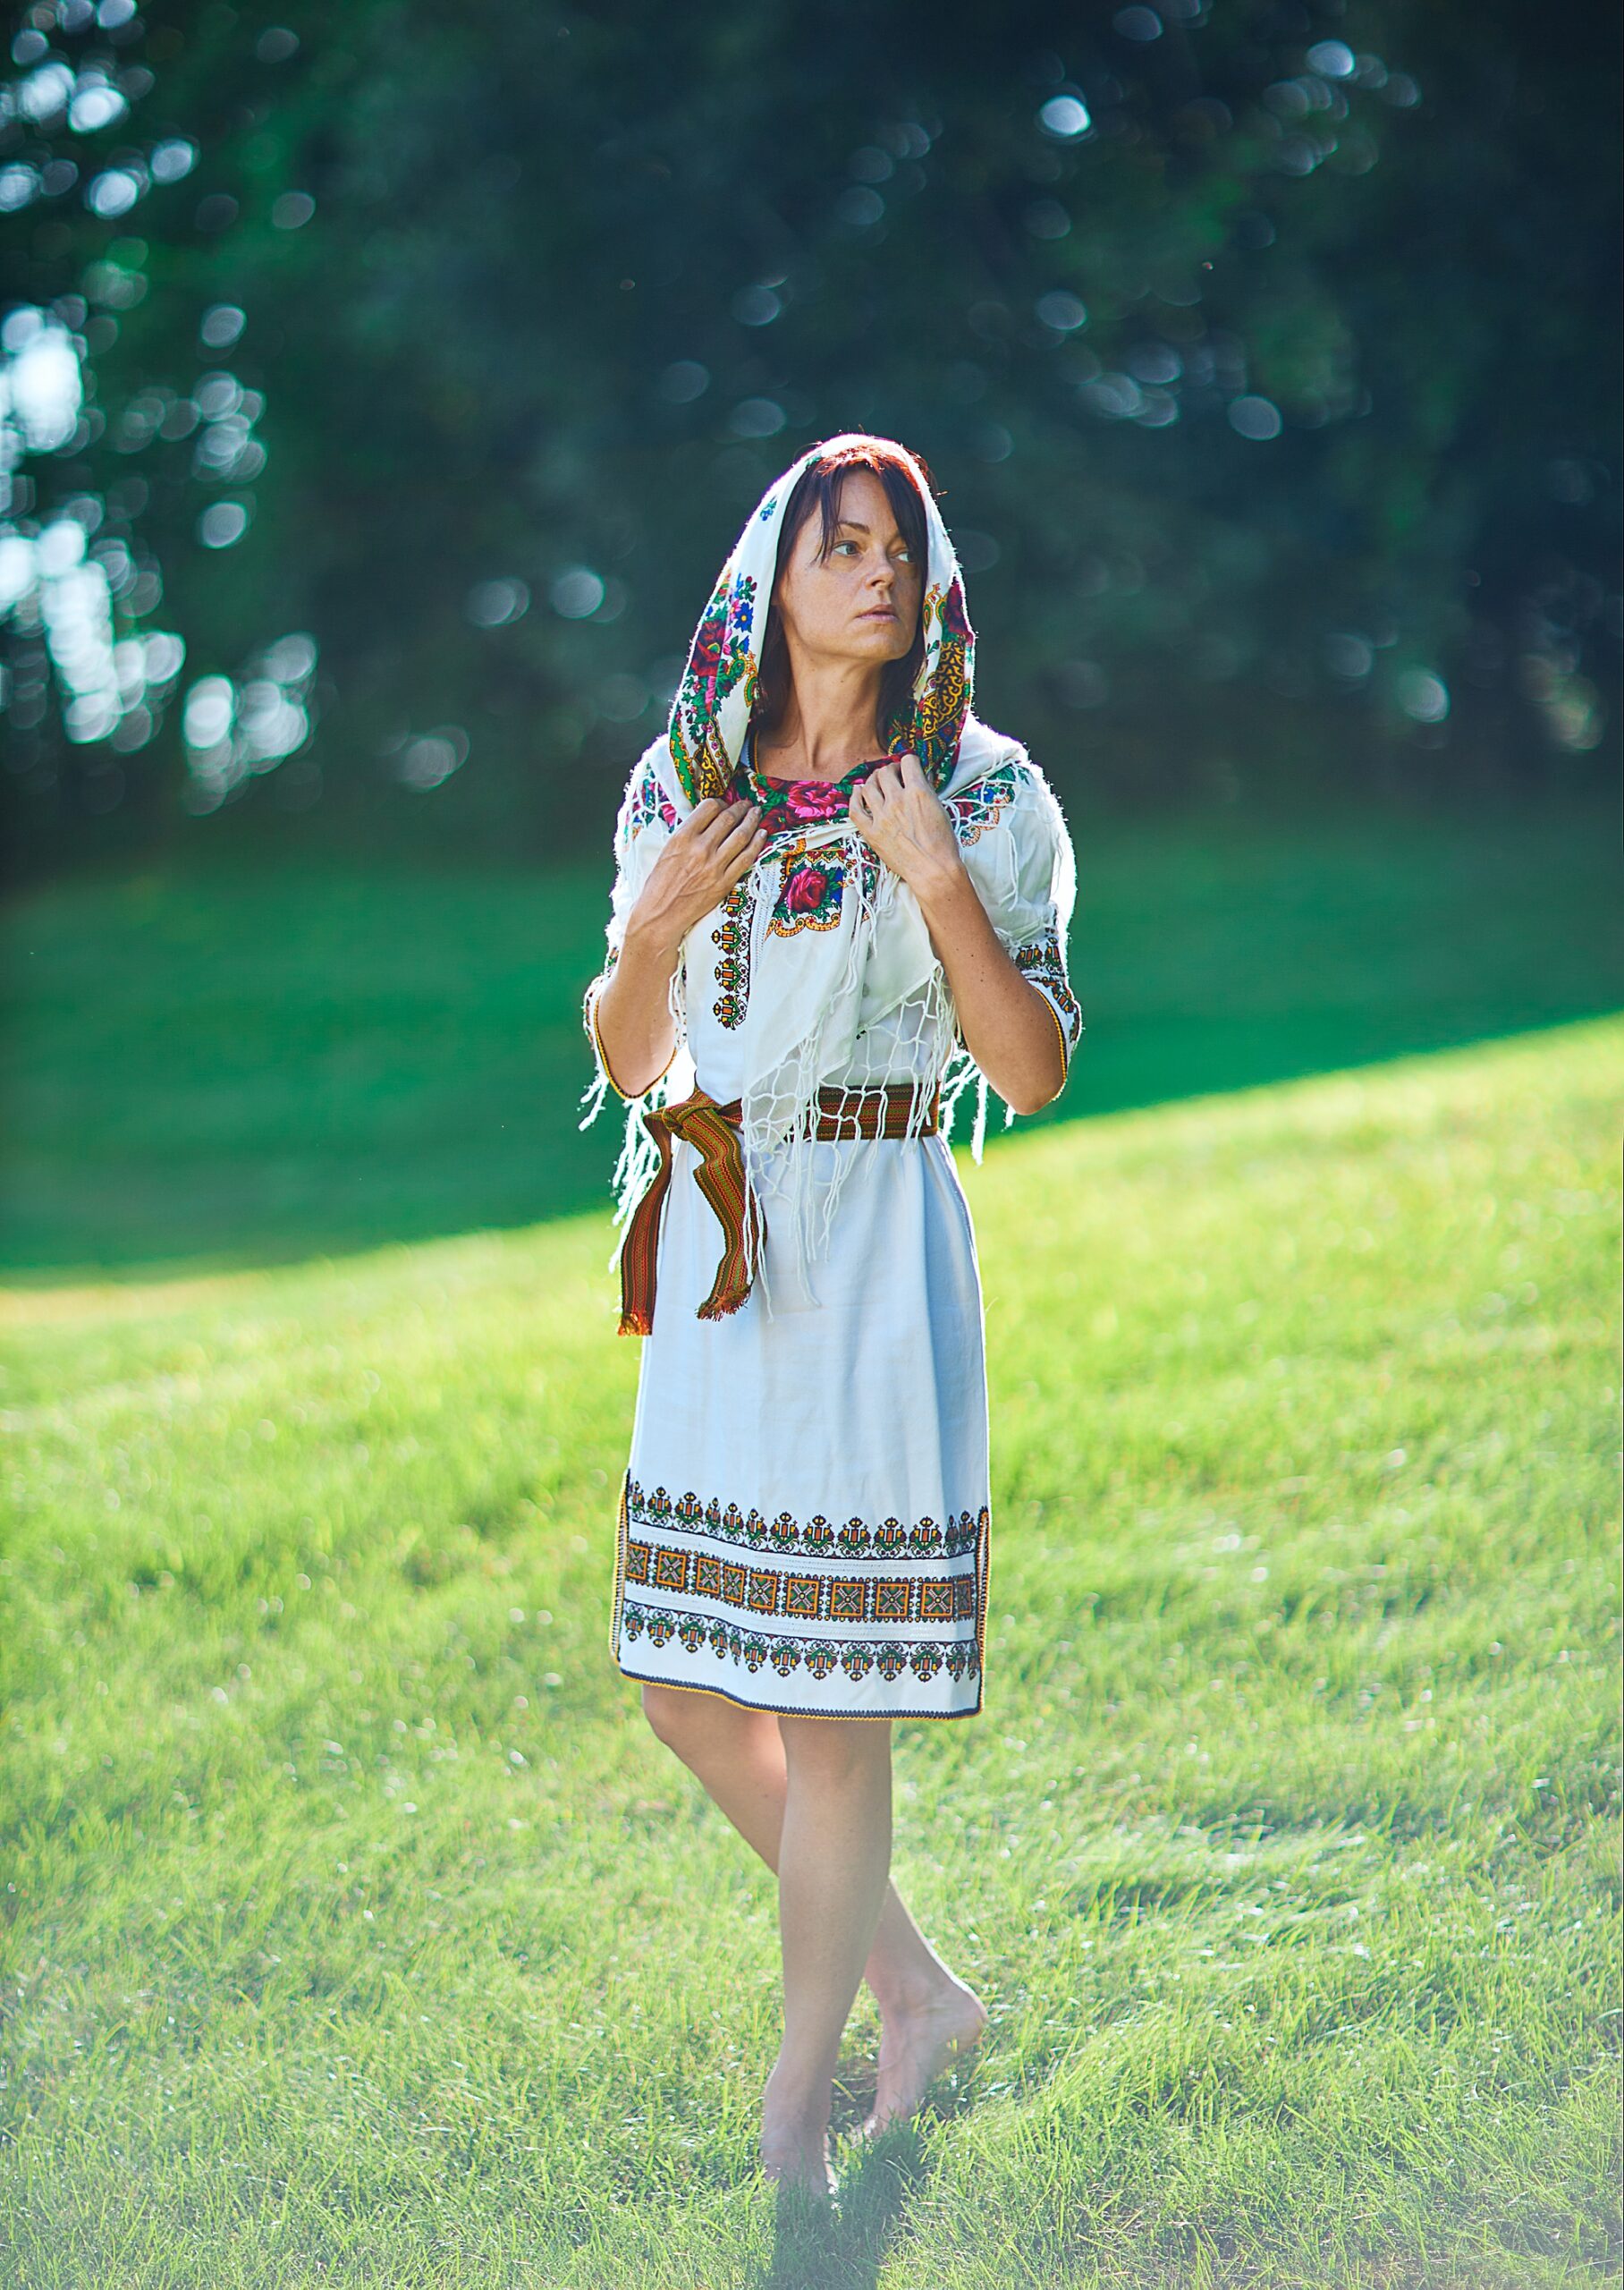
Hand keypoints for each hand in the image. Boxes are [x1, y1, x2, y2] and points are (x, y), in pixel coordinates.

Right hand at [629, 796, 767, 955]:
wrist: (661, 914)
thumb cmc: (660, 883)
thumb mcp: (668, 850)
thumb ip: (687, 834)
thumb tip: (707, 820)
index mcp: (682, 836)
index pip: (709, 807)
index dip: (721, 802)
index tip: (725, 803)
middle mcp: (700, 848)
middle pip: (728, 818)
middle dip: (740, 808)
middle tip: (747, 804)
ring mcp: (714, 865)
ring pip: (741, 835)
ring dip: (752, 821)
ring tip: (757, 813)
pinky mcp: (725, 882)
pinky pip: (746, 858)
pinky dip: (757, 844)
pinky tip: (762, 835)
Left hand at [847, 752, 962, 895]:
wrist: (933, 870)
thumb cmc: (942, 843)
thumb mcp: (941, 809)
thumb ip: (927, 791)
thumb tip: (920, 778)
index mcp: (917, 792)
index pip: (908, 762)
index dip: (909, 762)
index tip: (909, 767)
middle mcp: (897, 800)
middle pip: (885, 772)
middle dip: (891, 770)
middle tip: (894, 776)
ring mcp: (881, 817)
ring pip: (868, 786)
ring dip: (873, 781)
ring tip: (878, 783)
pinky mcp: (871, 832)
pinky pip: (855, 809)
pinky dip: (855, 797)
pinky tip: (858, 792)